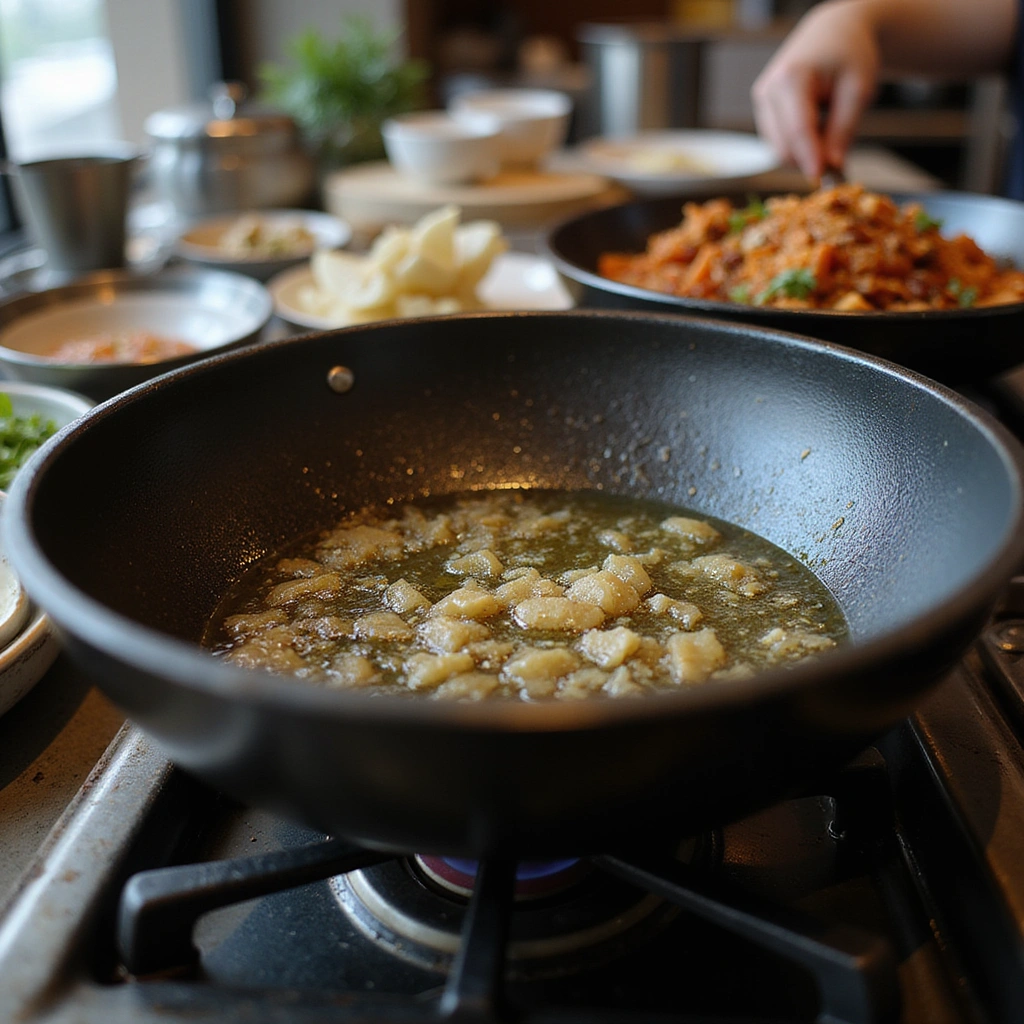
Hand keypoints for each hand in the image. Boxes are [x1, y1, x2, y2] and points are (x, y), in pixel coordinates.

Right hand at [752, 1, 880, 179]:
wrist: (834, 31)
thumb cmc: (850, 53)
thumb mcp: (858, 89)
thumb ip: (844, 129)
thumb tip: (832, 166)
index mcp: (791, 78)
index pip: (797, 129)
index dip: (809, 158)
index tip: (821, 179)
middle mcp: (768, 90)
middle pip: (783, 145)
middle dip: (808, 160)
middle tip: (838, 164)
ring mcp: (761, 100)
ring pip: (778, 148)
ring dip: (803, 154)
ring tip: (831, 136)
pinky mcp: (762, 109)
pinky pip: (777, 141)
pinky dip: (798, 146)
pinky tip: (817, 131)